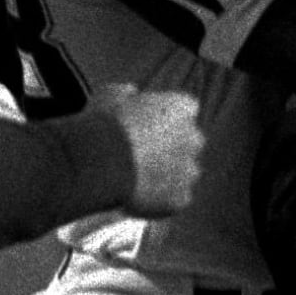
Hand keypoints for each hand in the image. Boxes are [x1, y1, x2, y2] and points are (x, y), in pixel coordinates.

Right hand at [101, 87, 203, 216]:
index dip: (165, 122)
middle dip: (171, 149)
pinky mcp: (181, 198)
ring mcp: (190, 170)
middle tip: (141, 158)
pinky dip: (161, 202)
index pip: (185, 111)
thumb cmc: (103, 125)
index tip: (146, 129)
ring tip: (137, 182)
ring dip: (167, 177)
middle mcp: (195, 138)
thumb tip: (131, 92)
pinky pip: (174, 200)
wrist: (100, 162)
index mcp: (183, 108)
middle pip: (188, 144)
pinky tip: (138, 199)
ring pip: (184, 174)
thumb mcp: (109, 95)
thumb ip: (126, 92)